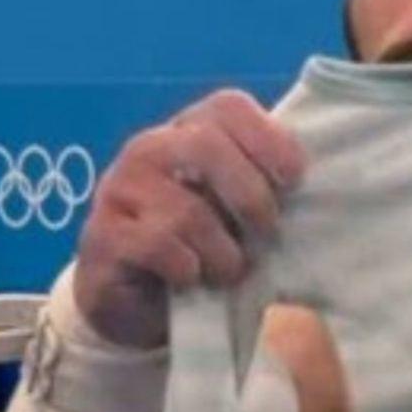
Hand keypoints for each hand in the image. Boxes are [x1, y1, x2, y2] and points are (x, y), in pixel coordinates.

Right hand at [73, 89, 305, 347]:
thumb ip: (261, 185)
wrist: (136, 304)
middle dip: (250, 196)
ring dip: (223, 252)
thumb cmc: (199, 249)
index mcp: (187, 132)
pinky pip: (159, 246)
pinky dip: (189, 270)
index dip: (267, 138)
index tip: (294, 178)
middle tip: (266, 232)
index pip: (227, 107)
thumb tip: (307, 180)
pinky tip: (189, 280)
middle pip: (207, 145)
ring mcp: (119, 189)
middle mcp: (149, 149)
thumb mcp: (234, 211)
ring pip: (188, 210)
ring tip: (227, 270)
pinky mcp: (103, 236)